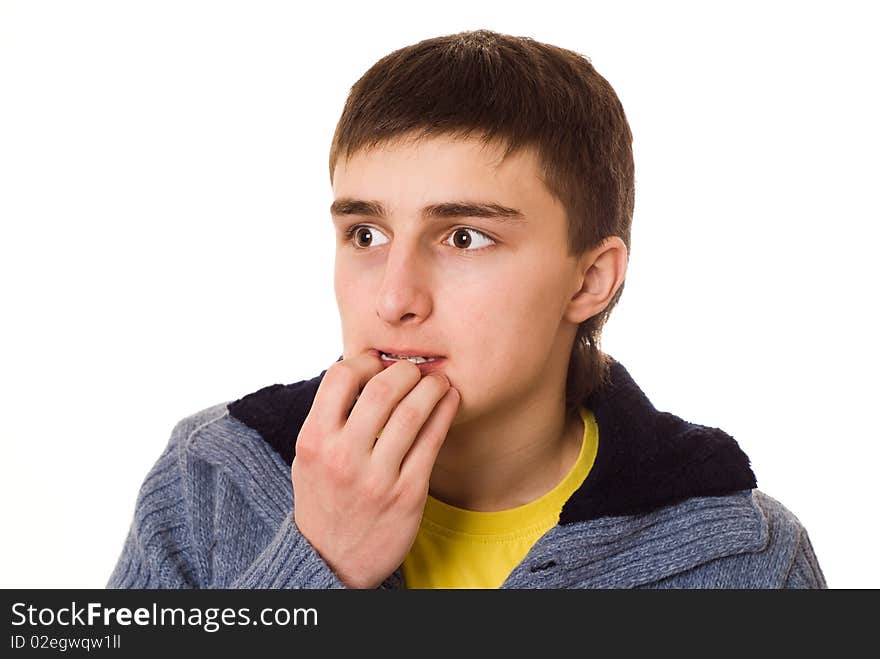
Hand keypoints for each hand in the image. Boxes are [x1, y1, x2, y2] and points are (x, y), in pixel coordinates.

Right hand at [291, 352, 459, 588]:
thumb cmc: (324, 499)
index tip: (378, 363)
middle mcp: (343, 457)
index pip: (340, 377)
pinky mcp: (408, 494)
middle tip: (414, 369)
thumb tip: (364, 371)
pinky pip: (432, 442)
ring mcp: (377, 478)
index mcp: (314, 441)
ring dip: (431, 387)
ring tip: (437, 382)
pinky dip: (445, 413)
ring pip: (413, 412)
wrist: (332, 561)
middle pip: (382, 389)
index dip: (364, 362)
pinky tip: (449, 402)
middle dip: (405, 370)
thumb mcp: (309, 458)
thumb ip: (328, 417)